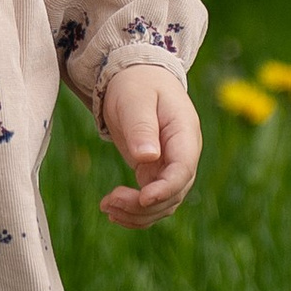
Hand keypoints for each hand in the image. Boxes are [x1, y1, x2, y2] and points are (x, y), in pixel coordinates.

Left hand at [98, 67, 199, 226]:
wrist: (137, 77)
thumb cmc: (137, 84)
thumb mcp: (135, 99)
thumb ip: (142, 127)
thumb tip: (148, 157)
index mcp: (184, 133)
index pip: (183, 169)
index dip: (165, 189)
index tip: (142, 199)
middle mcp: (183, 154)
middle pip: (174, 193)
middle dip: (143, 206)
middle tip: (109, 203)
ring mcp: (171, 165)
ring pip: (164, 203)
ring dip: (137, 213)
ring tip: (106, 207)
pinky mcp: (156, 171)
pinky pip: (151, 200)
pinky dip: (134, 210)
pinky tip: (112, 210)